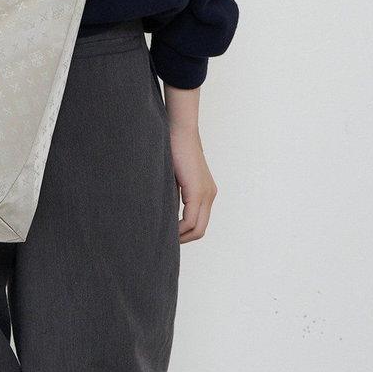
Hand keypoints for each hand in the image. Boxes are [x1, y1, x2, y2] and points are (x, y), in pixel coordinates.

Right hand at [163, 84, 217, 242]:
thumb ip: (174, 194)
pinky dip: (178, 227)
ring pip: (197, 228)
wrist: (179, 130)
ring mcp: (206, 194)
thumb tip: (164, 213)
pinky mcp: (198, 191)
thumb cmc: (172, 148)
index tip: (167, 235)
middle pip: (200, 230)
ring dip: (180, 235)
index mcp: (205, 191)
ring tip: (163, 236)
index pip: (198, 223)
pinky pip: (190, 219)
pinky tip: (165, 226)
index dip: (184, 233)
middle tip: (163, 240)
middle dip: (182, 238)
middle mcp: (210, 195)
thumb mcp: (173, 177)